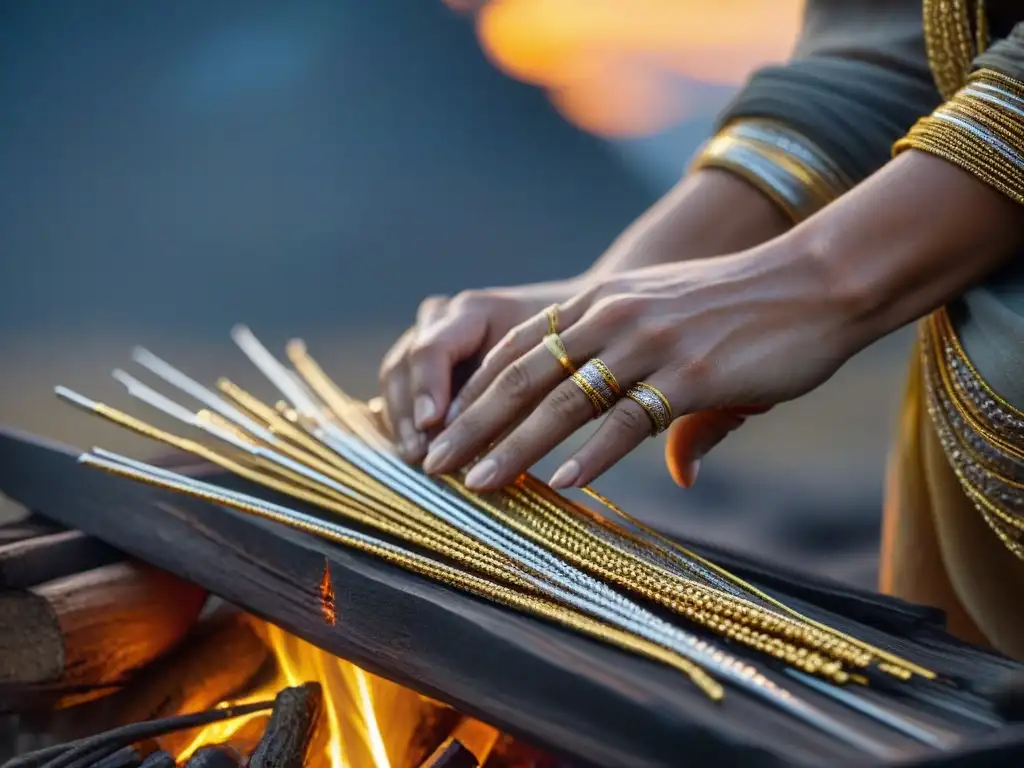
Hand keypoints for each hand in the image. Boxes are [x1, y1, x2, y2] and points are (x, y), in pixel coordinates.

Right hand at [379, 279, 578, 461]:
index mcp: (473, 312)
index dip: (427, 387)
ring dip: (400, 419)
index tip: (431, 424)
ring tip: (416, 458)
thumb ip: (518, 404)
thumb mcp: (550, 374)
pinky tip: (413, 450)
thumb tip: (495, 455)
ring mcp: (426, 337)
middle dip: (408, 413)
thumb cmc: (564, 352)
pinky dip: (402, 418)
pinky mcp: (422, 361)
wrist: (565, 329)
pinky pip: (398, 387)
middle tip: (420, 456)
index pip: (433, 348)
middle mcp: (442, 319)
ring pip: (394, 375)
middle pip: (404, 364)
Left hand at [420, 251, 853, 489]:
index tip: (444, 428)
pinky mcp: (691, 374)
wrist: (818, 281)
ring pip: (563, 401)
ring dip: (513, 446)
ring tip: (476, 483)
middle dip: (473, 422)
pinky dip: (591, 454)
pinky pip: (627, 419)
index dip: (476, 390)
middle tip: (434, 464)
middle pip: (524, 376)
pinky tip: (560, 482)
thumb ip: (664, 396)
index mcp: (603, 302)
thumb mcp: (684, 333)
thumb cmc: (750, 311)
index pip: (520, 347)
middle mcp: (613, 317)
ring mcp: (650, 343)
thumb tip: (680, 470)